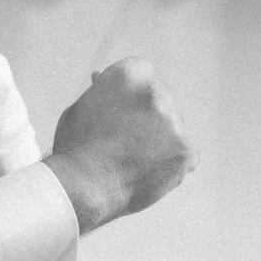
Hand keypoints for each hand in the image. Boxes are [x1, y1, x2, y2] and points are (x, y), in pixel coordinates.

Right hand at [43, 58, 193, 232]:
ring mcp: (173, 120)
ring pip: (174, 127)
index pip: (143, 72)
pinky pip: (187, 154)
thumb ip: (100, 91)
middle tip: (128, 142)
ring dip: (161, 140)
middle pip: (161, 99)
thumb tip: (100, 77)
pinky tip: (150, 172)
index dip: (133, 95)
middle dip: (149, 117)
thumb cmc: (74, 150)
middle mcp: (155, 92)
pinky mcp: (186, 149)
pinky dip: (173, 164)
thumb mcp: (80, 108)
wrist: (83, 187)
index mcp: (129, 74)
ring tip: (134, 162)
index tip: (125, 112)